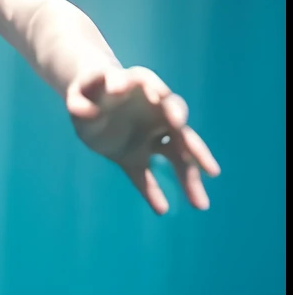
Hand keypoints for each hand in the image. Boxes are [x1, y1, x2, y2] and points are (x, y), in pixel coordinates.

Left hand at [66, 64, 219, 212]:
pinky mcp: (132, 158)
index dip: (172, 109)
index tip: (177, 121)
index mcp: (146, 90)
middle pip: (181, 135)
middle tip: (212, 171)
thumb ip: (82, 96)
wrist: (87, 98)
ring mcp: (147, 138)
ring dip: (188, 180)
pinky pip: (145, 177)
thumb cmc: (92, 85)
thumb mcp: (84, 85)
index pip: (165, 98)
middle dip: (197, 152)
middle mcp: (156, 115)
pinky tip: (161, 210)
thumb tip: (81, 111)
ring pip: (175, 158)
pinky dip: (151, 192)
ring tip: (200, 204)